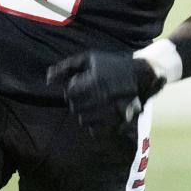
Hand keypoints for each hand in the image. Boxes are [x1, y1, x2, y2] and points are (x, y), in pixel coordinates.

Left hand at [47, 51, 164, 132]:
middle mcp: (105, 95)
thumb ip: (66, 68)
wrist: (142, 74)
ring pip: (84, 120)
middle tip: (88, 94)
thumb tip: (48, 80)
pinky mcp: (120, 121)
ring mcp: (114, 110)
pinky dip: (94, 125)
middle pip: (76, 108)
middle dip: (78, 101)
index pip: (70, 94)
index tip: (80, 85)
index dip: (72, 89)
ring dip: (85, 113)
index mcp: (97, 80)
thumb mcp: (88, 59)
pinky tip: (99, 115)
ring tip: (93, 104)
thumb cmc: (111, 65)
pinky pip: (96, 131)